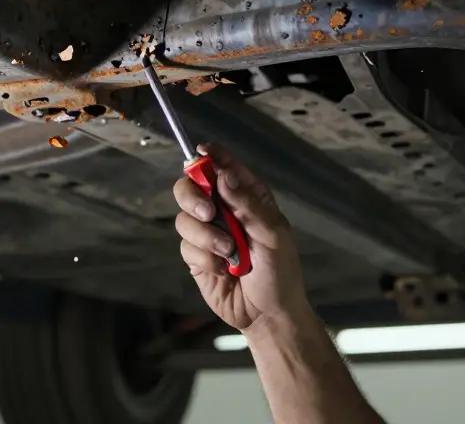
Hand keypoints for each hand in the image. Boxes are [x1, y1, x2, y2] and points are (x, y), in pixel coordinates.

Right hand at [174, 142, 309, 331]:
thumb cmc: (279, 271)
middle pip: (190, 186)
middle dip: (194, 196)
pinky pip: (186, 245)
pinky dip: (203, 256)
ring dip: (205, 236)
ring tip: (228, 253)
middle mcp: (224, 211)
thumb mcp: (272, 234)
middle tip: (208, 211)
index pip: (225, 167)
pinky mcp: (197, 256)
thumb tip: (224, 174)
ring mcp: (208, 233)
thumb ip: (247, 204)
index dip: (212, 156)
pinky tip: (221, 268)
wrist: (267, 313)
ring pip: (185, 218)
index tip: (202, 151)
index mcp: (247, 198)